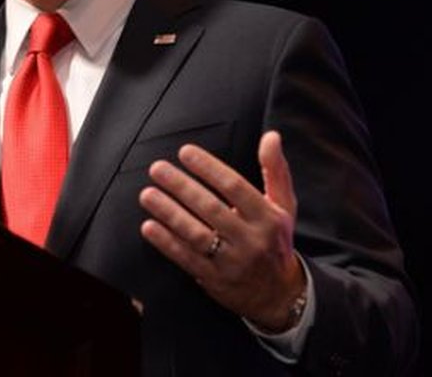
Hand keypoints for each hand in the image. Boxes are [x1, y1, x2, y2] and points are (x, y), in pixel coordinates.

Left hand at [138, 131, 305, 330]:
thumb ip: (276, 170)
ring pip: (196, 234)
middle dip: (182, 186)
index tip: (185, 152)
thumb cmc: (276, 241)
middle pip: (211, 208)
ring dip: (169, 213)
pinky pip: (187, 258)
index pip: (235, 187)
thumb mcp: (284, 206)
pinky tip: (148, 226)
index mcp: (268, 217)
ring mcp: (232, 261)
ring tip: (147, 194)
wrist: (278, 295)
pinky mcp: (214, 279)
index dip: (208, 168)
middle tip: (157, 168)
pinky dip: (166, 243)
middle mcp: (251, 239)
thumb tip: (271, 136)